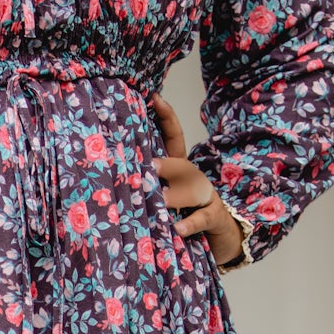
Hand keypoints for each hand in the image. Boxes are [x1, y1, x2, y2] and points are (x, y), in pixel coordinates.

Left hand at [151, 94, 243, 267]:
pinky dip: (189, 223)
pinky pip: (201, 218)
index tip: (154, 97)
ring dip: (176, 196)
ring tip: (161, 200)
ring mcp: (206, 196)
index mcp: (178, 168)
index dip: (166, 116)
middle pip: (181, 164)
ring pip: (192, 190)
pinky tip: (178, 227)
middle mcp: (193, 178)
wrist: (219, 235)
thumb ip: (146, 181)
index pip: (173, 137)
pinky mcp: (213, 216)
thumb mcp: (162, 195)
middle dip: (168, 164)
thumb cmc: (182, 212)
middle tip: (150, 166)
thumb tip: (115, 169)